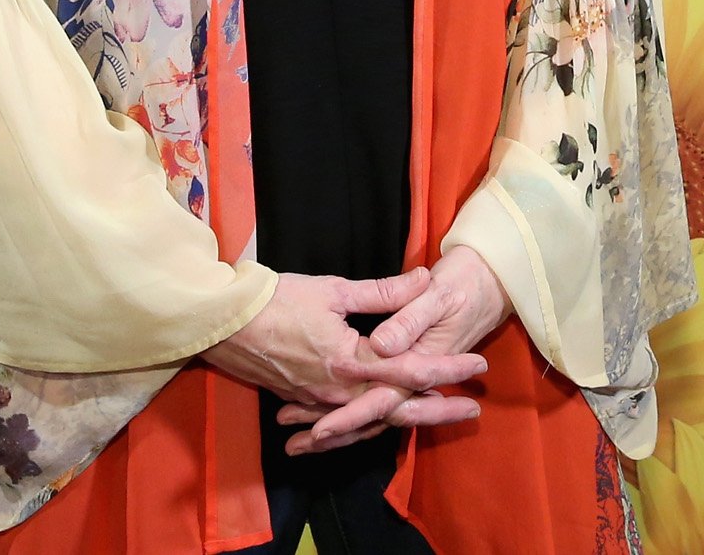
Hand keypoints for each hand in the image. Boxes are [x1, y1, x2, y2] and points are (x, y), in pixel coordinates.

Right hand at [271, 246, 510, 455]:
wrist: (225, 323)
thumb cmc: (278, 300)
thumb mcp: (334, 289)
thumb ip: (383, 291)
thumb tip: (424, 278)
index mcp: (349, 361)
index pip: (410, 368)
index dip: (447, 367)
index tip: (478, 365)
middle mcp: (338, 391)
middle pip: (398, 406)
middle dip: (438, 409)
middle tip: (474, 411)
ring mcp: (320, 402)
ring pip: (372, 419)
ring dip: (408, 418)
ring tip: (439, 415)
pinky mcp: (305, 403)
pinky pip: (345, 423)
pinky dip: (370, 425)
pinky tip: (385, 422)